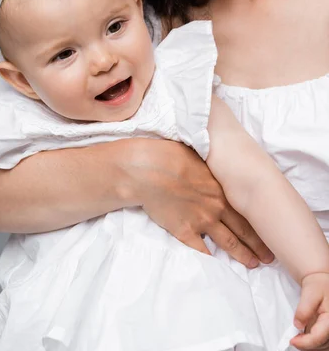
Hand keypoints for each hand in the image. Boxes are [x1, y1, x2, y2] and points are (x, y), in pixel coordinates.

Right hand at [130, 140, 273, 267]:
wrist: (150, 169)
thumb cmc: (171, 155)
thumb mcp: (200, 155)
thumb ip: (211, 166)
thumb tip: (218, 159)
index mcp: (222, 188)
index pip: (247, 208)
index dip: (260, 220)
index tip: (271, 228)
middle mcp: (217, 206)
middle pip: (243, 229)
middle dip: (258, 244)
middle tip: (270, 256)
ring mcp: (202, 220)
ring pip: (228, 242)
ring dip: (242, 254)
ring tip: (253, 263)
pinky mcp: (185, 230)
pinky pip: (201, 249)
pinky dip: (210, 259)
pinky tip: (218, 266)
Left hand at [291, 273, 328, 349]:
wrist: (320, 282)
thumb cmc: (317, 286)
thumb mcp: (309, 294)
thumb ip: (304, 309)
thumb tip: (298, 325)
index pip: (318, 337)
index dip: (304, 342)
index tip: (292, 341)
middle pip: (322, 345)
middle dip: (307, 345)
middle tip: (293, 340)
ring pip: (324, 346)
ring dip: (311, 346)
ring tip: (299, 339)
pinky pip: (324, 343)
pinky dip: (314, 343)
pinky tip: (305, 339)